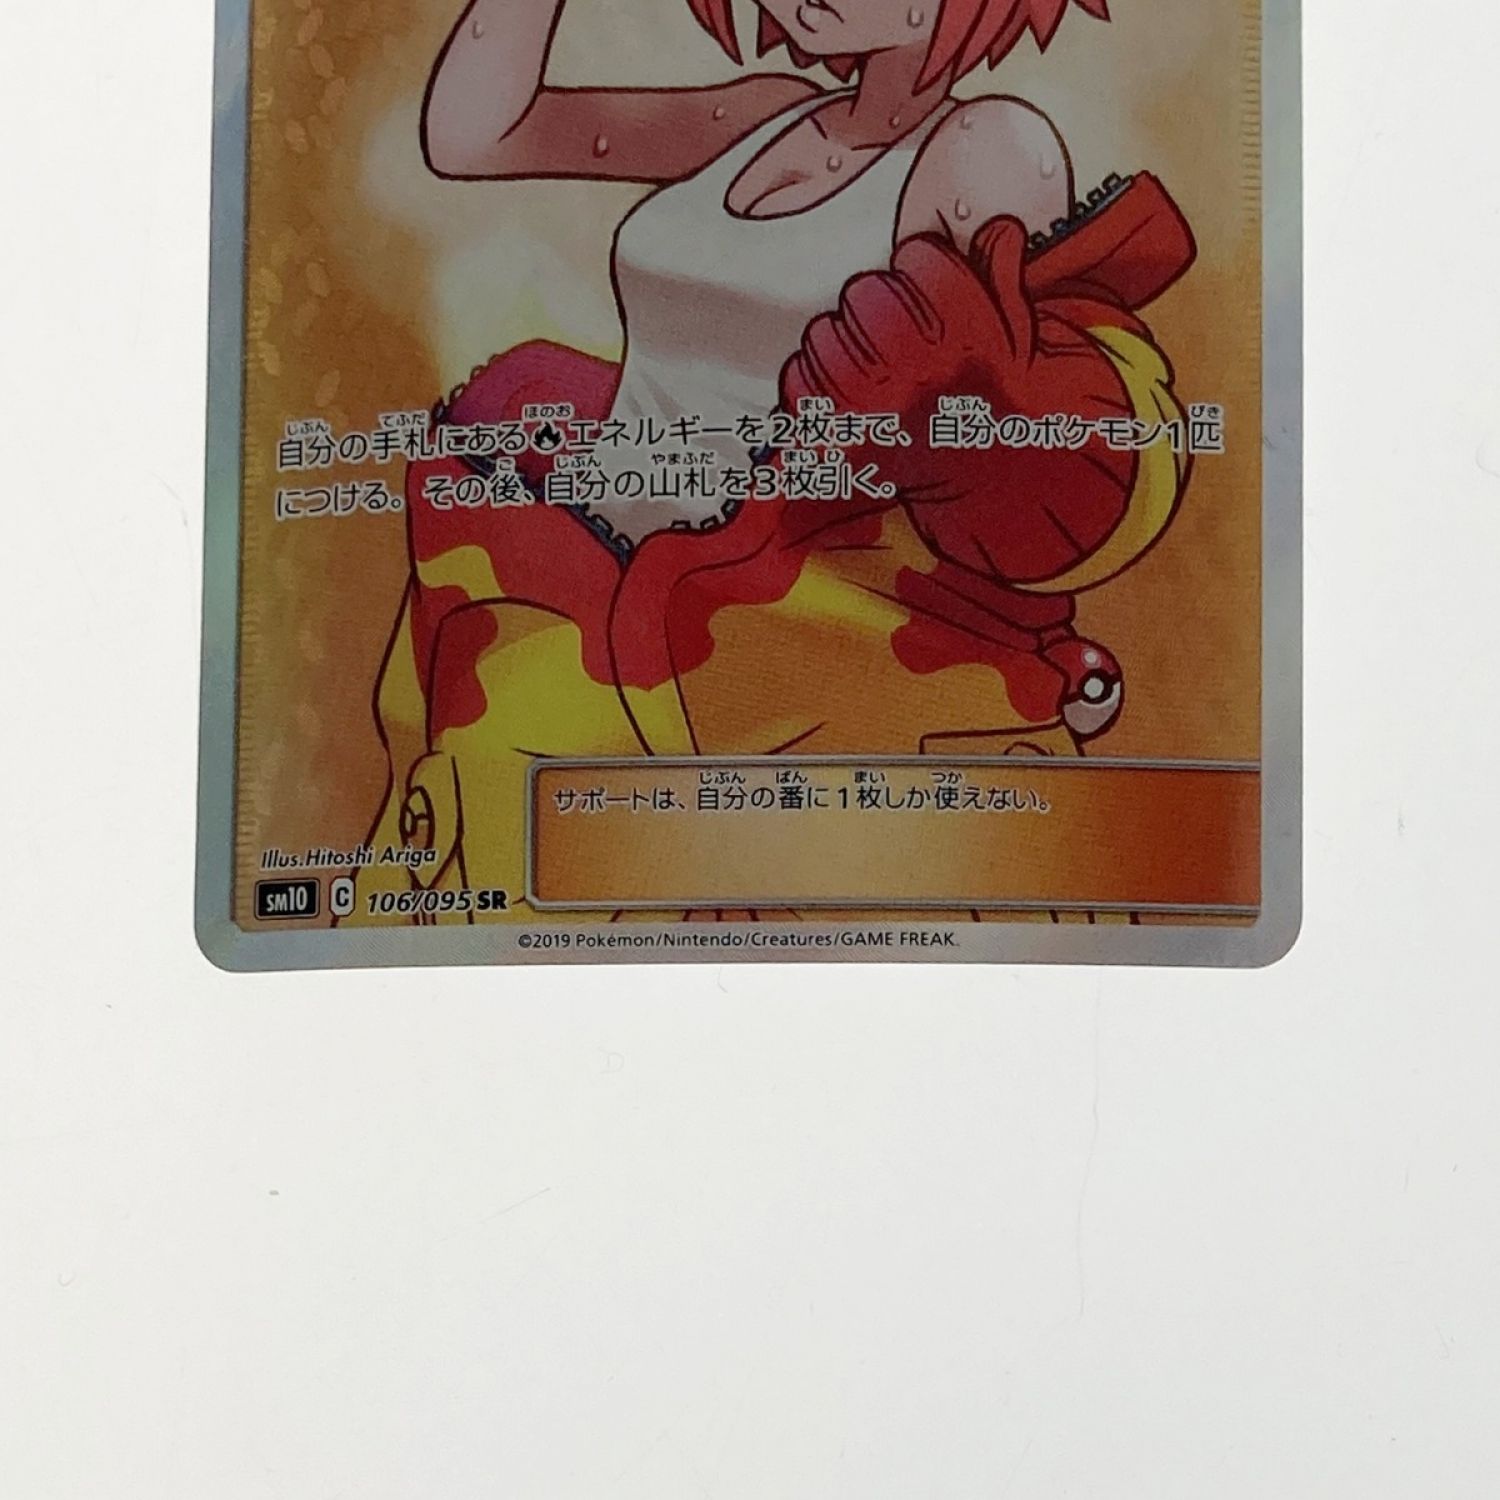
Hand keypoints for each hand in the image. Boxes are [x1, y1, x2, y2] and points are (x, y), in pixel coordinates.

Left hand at [780, 217, 1138, 584]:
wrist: (980, 477)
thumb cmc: (993, 401)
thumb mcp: (1015, 338)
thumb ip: (1001, 279)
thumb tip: (998, 229)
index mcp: (961, 331)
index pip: (916, 257)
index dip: (922, 270)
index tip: (928, 292)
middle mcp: (913, 360)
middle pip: (863, 291)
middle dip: (876, 304)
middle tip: (894, 334)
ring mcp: (870, 398)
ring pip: (825, 332)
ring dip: (839, 342)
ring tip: (867, 365)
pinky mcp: (837, 432)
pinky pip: (800, 380)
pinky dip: (813, 381)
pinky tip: (843, 391)